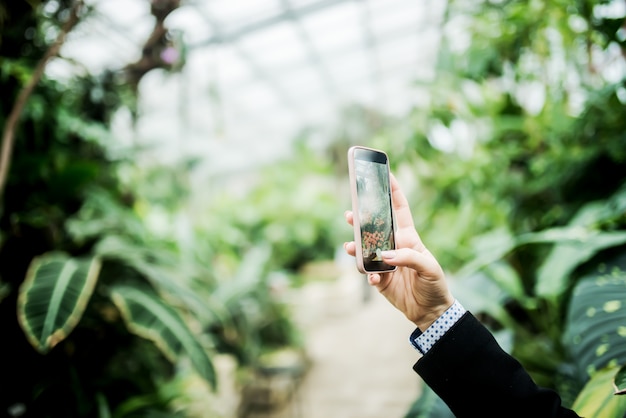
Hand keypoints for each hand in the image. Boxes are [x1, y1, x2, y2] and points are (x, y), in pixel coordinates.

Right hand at [344, 173, 454, 329]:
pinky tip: (373, 279)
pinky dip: (367, 275)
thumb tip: (384, 255)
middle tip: (350, 214)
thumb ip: (408, 258)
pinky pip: (367, 273)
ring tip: (350, 247)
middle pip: (373, 227)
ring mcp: (384, 263)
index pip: (399, 209)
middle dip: (360, 219)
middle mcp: (393, 246)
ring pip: (364, 249)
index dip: (393, 191)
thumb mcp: (429, 267)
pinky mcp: (378, 279)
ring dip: (355, 247)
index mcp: (408, 237)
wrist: (430, 311)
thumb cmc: (435, 284)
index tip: (386, 173)